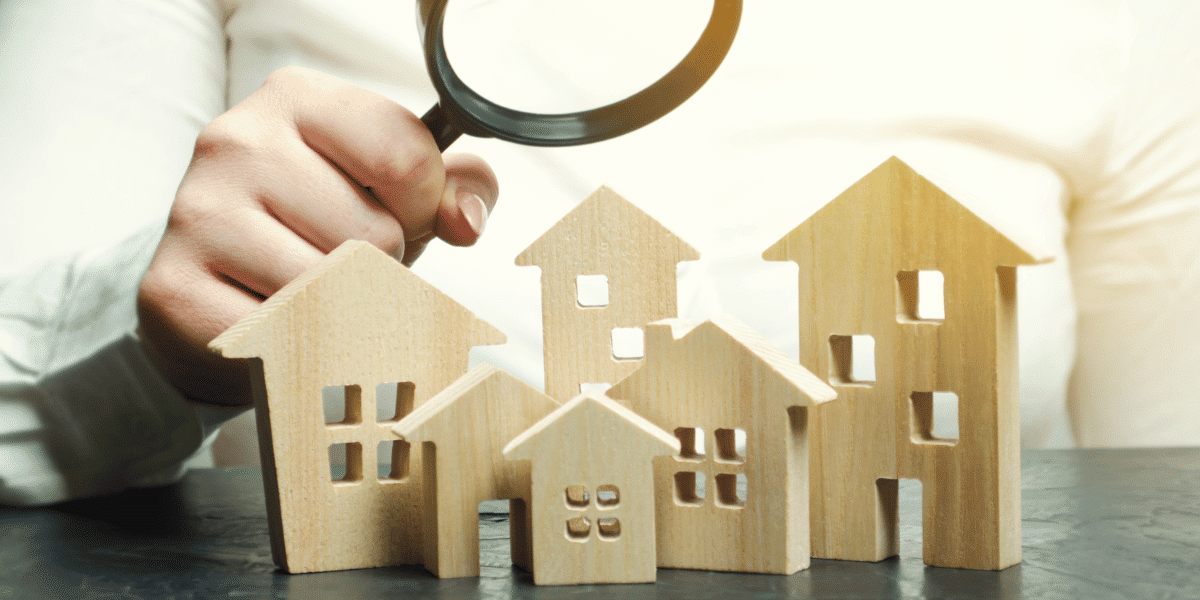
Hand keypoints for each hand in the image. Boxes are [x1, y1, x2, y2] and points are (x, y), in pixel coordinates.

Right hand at [137, 67, 497, 406]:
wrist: (217, 286)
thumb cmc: (319, 228)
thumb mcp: (393, 190)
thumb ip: (454, 186)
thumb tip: (465, 222)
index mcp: (297, 98)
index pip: (406, 156)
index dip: (424, 206)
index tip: (402, 216)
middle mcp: (238, 141)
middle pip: (374, 233)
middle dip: (381, 264)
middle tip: (346, 260)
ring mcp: (198, 210)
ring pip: (331, 288)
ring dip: (343, 307)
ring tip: (314, 290)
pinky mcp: (174, 285)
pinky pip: (283, 332)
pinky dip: (297, 342)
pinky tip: (274, 318)